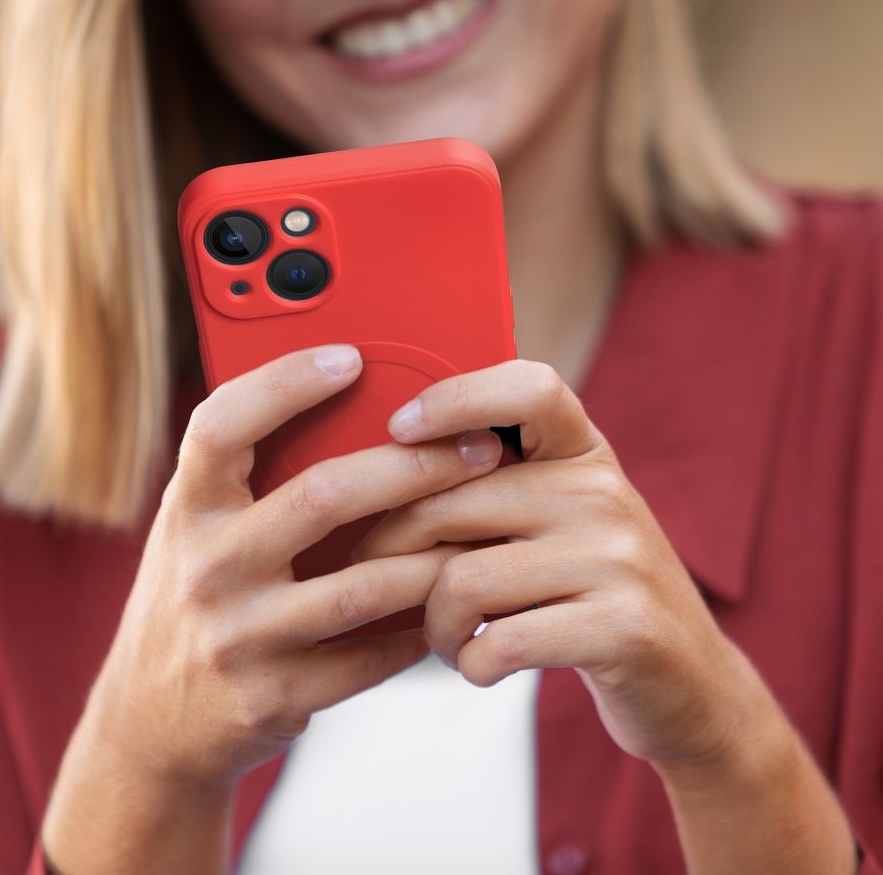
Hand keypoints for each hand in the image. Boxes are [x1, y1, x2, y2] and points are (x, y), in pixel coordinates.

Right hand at [42, 344, 505, 870]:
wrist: (149, 724)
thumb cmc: (192, 598)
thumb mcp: (197, 530)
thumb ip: (248, 479)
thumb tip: (349, 407)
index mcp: (188, 509)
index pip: (223, 425)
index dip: (284, 383)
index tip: (350, 358)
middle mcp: (207, 567)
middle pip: (323, 496)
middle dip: (414, 467)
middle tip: (477, 448)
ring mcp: (239, 637)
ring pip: (363, 585)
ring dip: (435, 554)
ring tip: (484, 528)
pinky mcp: (274, 696)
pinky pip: (370, 656)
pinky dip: (419, 625)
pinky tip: (450, 599)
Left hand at [349, 359, 770, 771]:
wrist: (691, 682)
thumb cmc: (592, 593)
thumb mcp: (560, 518)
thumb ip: (495, 487)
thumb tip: (379, 468)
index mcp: (584, 453)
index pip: (528, 389)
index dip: (454, 397)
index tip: (398, 429)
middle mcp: (603, 492)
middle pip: (449, 503)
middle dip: (393, 555)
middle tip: (384, 585)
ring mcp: (618, 558)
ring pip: (462, 580)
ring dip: (435, 625)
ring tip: (447, 637)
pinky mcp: (623, 628)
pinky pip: (499, 642)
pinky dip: (471, 663)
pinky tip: (481, 663)